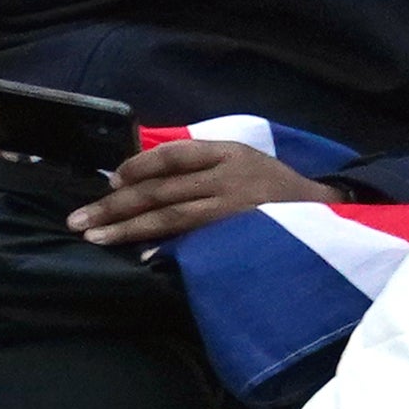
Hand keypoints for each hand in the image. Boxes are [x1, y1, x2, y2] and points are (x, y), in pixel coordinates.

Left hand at [74, 134, 336, 249]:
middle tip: (78, 218)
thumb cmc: (272, 190)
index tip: (110, 182)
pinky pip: (195, 240)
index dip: (136, 166)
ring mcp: (237, 206)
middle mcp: (230, 175)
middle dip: (115, 204)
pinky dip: (165, 247)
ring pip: (172, 215)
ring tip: (94, 236)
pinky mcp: (242, 235)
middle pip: (161, 188)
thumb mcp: (243, 163)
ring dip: (128, 227)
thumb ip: (199, 168)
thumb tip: (138, 183)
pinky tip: (139, 255)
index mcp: (229, 152)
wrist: (330, 212)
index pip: (173, 155)